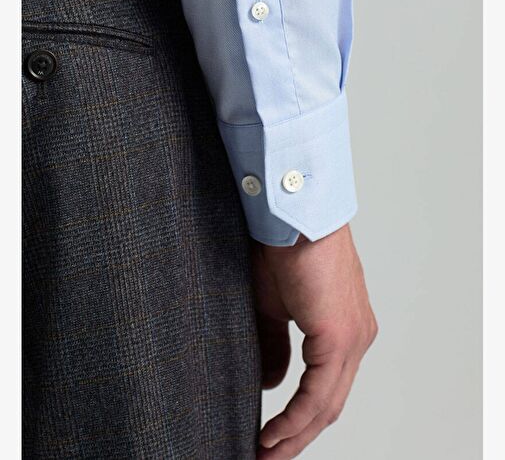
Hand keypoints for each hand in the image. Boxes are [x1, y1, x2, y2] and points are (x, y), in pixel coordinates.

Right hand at [252, 224, 377, 458]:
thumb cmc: (281, 249)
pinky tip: (273, 435)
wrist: (291, 216)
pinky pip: (318, 393)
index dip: (300, 419)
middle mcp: (357, 336)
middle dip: (298, 436)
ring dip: (295, 435)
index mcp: (345, 328)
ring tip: (265, 454)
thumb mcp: (273, 308)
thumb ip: (276, 347)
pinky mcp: (340, 337)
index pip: (327, 386)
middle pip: (330, 403)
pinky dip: (295, 419)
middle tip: (268, 456)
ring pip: (327, 403)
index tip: (273, 438)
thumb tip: (273, 383)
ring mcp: (353, 338)